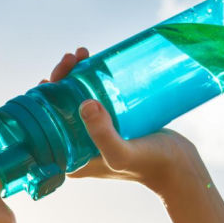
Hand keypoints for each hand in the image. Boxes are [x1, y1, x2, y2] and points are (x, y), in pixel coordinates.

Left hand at [43, 47, 206, 194]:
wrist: (180, 168)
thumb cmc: (151, 165)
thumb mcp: (123, 154)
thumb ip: (103, 136)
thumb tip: (85, 104)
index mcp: (70, 158)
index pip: (45, 125)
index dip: (43, 99)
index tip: (52, 76)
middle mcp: (78, 147)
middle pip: (58, 108)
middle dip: (60, 80)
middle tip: (72, 58)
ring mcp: (94, 135)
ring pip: (76, 100)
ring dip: (74, 76)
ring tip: (82, 54)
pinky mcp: (112, 125)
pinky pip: (94, 98)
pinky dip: (91, 80)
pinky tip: (94, 63)